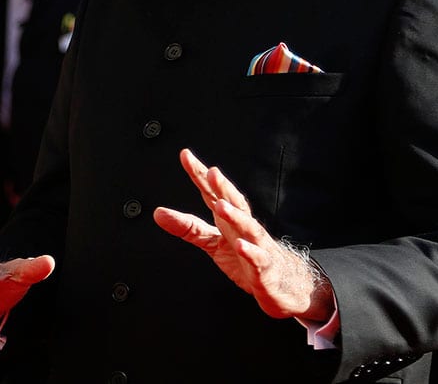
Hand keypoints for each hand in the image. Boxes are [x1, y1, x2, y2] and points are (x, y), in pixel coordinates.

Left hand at [154, 148, 332, 321]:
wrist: (279, 281)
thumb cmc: (244, 255)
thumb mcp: (211, 241)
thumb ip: (187, 227)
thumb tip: (157, 213)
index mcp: (229, 217)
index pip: (213, 192)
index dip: (200, 174)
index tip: (185, 156)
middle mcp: (244, 225)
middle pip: (234, 202)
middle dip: (223, 187)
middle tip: (212, 171)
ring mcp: (257, 245)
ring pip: (248, 227)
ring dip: (235, 216)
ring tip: (220, 206)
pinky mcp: (264, 268)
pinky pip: (258, 258)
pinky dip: (250, 252)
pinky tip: (240, 246)